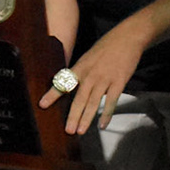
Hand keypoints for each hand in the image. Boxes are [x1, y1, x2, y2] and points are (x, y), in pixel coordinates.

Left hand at [40, 17, 147, 133]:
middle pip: (79, 98)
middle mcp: (91, 74)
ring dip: (86, 118)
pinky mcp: (119, 82)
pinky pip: (111, 102)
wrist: (127, 38)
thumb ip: (80, 71)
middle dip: (73, 115)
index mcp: (81, 67)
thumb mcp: (88, 56)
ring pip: (94, 102)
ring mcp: (105, 79)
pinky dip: (107, 114)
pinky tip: (102, 125)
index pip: (64, 82)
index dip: (53, 94)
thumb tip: (70, 84)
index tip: (42, 104)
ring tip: (80, 131)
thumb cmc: (107, 46)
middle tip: (67, 130)